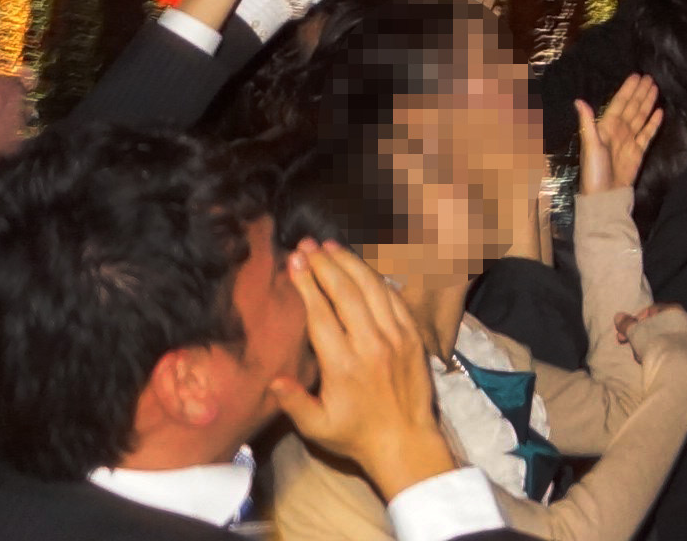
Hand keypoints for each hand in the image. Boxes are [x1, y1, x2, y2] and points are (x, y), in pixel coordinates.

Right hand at [267, 237, 457, 496]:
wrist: (406, 440)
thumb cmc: (355, 435)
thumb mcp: (317, 427)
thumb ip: (293, 401)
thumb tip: (273, 377)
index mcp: (344, 365)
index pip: (322, 314)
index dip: (307, 285)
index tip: (293, 263)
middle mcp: (371, 343)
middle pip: (346, 293)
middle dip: (325, 265)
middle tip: (306, 245)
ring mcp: (396, 336)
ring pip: (372, 289)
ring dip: (350, 264)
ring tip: (330, 246)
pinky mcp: (413, 335)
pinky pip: (394, 298)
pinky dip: (376, 278)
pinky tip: (361, 268)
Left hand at [577, 75, 661, 197]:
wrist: (606, 194)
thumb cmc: (594, 170)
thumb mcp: (589, 145)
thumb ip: (587, 122)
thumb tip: (578, 100)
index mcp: (606, 127)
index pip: (619, 104)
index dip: (627, 90)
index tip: (636, 76)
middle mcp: (618, 131)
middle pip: (632, 107)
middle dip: (640, 92)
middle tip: (650, 77)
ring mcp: (629, 141)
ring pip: (641, 117)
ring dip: (648, 103)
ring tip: (655, 89)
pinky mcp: (638, 151)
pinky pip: (647, 133)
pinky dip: (653, 123)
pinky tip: (660, 112)